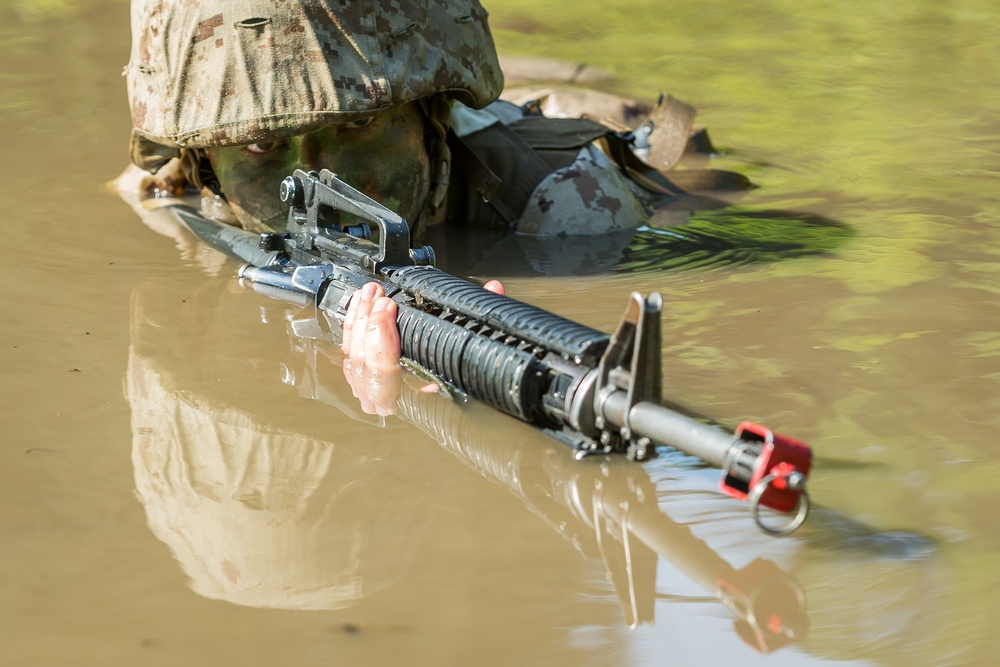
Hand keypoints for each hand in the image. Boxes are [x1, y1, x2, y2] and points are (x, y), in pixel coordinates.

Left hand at [341, 280, 504, 414]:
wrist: (464, 408)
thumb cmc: (467, 377)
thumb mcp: (477, 353)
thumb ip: (481, 323)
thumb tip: (492, 290)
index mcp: (420, 404)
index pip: (386, 383)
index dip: (381, 346)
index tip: (390, 310)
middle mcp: (395, 402)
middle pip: (364, 369)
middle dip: (369, 326)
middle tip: (381, 298)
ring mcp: (376, 393)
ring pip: (354, 360)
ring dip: (359, 322)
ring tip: (371, 294)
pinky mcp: (367, 378)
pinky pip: (350, 353)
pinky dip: (352, 326)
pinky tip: (360, 303)